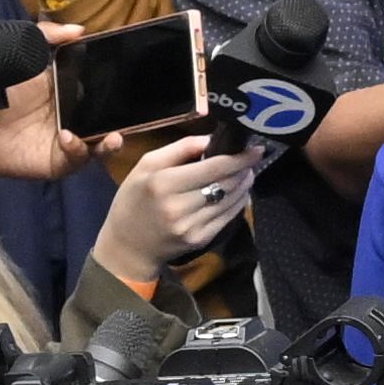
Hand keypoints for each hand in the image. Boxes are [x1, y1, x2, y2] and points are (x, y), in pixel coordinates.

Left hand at [0, 21, 121, 182]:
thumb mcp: (21, 54)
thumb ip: (45, 36)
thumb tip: (80, 30)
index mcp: (73, 92)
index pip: (105, 91)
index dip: (120, 88)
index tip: (132, 82)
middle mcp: (77, 117)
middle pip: (111, 119)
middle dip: (126, 120)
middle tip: (136, 115)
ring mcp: (72, 141)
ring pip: (103, 144)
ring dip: (112, 143)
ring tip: (114, 137)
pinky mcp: (60, 161)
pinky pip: (78, 159)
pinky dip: (78, 150)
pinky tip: (69, 138)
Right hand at [91, 135, 261, 282]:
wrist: (127, 246)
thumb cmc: (134, 200)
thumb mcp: (145, 166)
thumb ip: (179, 148)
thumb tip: (212, 139)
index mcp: (162, 183)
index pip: (213, 168)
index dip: (239, 158)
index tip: (255, 149)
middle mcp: (178, 206)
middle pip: (226, 183)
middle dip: (244, 169)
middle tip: (250, 160)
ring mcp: (191, 226)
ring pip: (231, 200)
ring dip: (244, 185)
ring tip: (246, 174)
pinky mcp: (200, 240)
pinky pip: (229, 217)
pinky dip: (238, 202)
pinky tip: (239, 193)